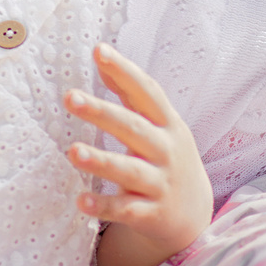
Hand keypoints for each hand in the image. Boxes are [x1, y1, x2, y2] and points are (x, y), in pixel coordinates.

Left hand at [67, 43, 212, 265]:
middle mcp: (167, 151)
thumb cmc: (166, 157)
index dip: (125, 71)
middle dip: (103, 113)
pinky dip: (105, 206)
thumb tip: (100, 54)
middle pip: (134, 128)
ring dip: (102, 161)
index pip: (147, 92)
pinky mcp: (152, 215)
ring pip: (130, 171)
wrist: (195, 214)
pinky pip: (126, 210)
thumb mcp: (158, 124)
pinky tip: (81, 201)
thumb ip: (129, 93)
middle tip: (70, 97)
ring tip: (72, 152)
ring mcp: (161, 184)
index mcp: (167, 124)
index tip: (99, 50)